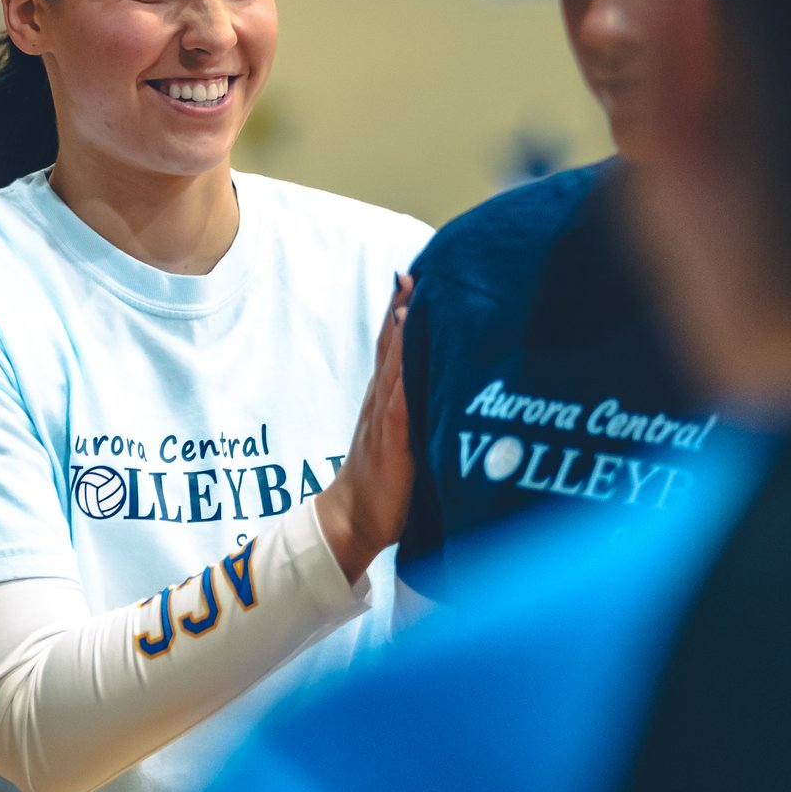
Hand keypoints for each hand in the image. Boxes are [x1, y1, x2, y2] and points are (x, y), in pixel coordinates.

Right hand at [314, 273, 414, 585]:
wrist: (350, 518)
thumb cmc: (383, 485)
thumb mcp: (403, 442)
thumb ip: (416, 416)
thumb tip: (440, 391)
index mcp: (384, 403)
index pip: (393, 349)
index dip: (401, 314)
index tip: (413, 278)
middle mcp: (381, 403)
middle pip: (391, 347)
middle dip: (401, 309)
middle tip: (409, 272)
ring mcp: (383, 420)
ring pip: (393, 367)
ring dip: (401, 333)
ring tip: (409, 297)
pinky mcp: (392, 442)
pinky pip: (399, 404)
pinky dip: (404, 376)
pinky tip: (410, 355)